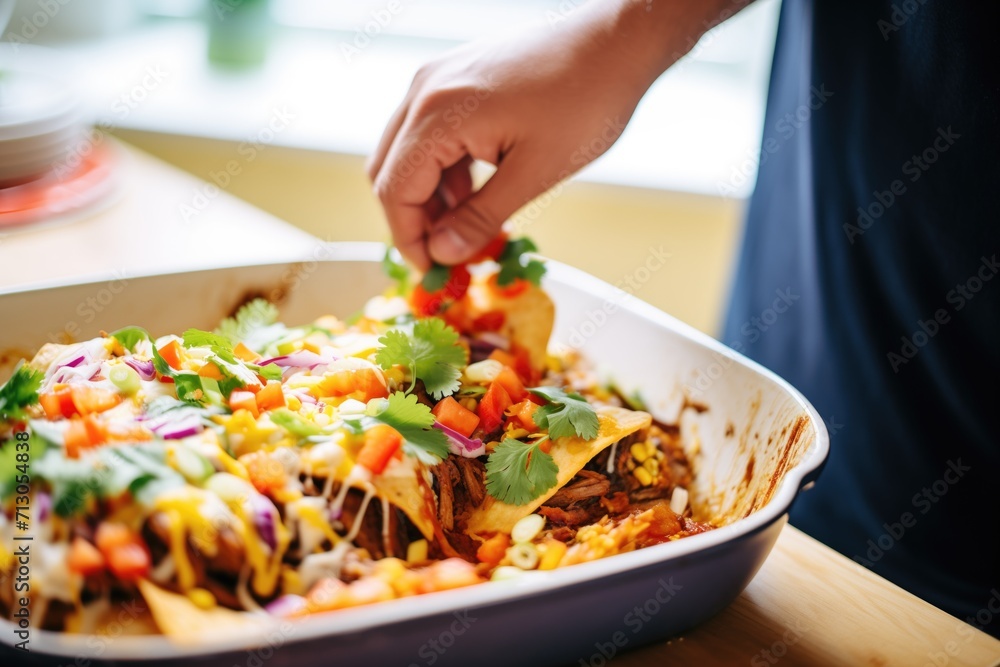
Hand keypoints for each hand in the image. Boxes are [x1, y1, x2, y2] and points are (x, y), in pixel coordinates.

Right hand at [367, 1, 669, 268]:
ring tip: (468, 227)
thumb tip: (442, 254)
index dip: (408, 237)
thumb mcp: (534, 174)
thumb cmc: (586, 101)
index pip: (395, 189)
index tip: (432, 270)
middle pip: (389, 170)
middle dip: (413, 219)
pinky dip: (442, 168)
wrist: (616, 41)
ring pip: (406, 152)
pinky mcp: (454, 77)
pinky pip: (429, 132)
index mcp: (438, 113)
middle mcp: (425, 90)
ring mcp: (437, 79)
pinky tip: (475, 191)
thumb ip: (480, 217)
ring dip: (428, 195)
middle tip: (447, 254)